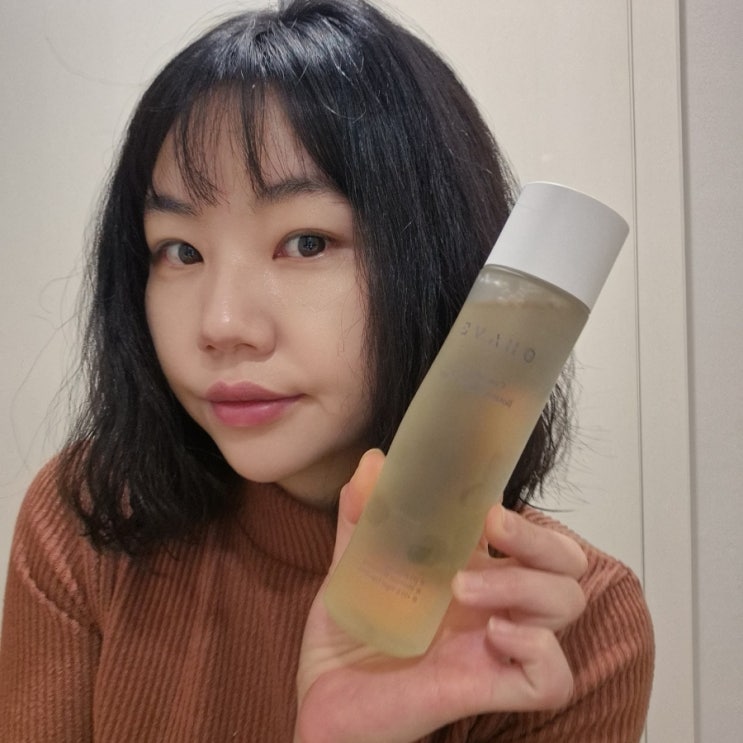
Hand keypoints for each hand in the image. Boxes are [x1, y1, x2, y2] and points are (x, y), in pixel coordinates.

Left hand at [294, 450, 587, 742]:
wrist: (324, 699)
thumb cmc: (349, 634)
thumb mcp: (353, 565)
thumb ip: (364, 517)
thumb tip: (373, 462)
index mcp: (471, 570)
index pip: (531, 535)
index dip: (526, 513)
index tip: (487, 499)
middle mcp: (494, 605)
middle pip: (565, 565)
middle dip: (540, 539)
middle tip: (492, 527)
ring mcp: (497, 647)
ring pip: (566, 605)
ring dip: (524, 583)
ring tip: (462, 588)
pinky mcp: (492, 689)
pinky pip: (554, 676)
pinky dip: (536, 647)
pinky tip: (492, 635)